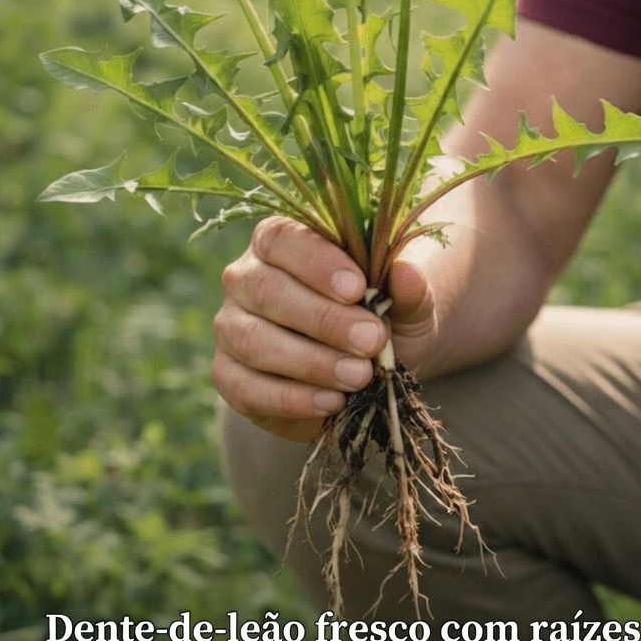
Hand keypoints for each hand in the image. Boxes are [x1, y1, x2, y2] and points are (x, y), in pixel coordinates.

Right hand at [212, 216, 436, 441]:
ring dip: (310, 362)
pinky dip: (290, 399)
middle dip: (322, 319)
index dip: (315, 262)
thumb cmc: (382, 313)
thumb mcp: (407, 299)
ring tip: (359, 376)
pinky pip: (246, 388)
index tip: (357, 289)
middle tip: (371, 340)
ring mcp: (230, 326)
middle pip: (266, 290)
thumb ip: (410, 286)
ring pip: (253, 340)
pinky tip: (331, 402)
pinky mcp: (229, 375)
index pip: (281, 238)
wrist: (369, 363)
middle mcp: (244, 278)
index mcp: (278, 240)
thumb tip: (407, 274)